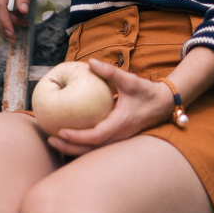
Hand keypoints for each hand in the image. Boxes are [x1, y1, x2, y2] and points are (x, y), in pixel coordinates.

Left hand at [46, 58, 175, 156]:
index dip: (78, 137)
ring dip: (73, 148)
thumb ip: (110, 72)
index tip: (61, 132)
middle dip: (69, 147)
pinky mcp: (117, 138)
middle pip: (90, 150)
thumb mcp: (130, 80)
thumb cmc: (147, 92)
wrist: (164, 104)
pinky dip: (82, 145)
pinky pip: (96, 146)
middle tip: (49, 140)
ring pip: (92, 151)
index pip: (96, 136)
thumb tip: (90, 62)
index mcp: (120, 124)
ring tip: (54, 141)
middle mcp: (118, 136)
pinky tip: (69, 137)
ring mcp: (118, 140)